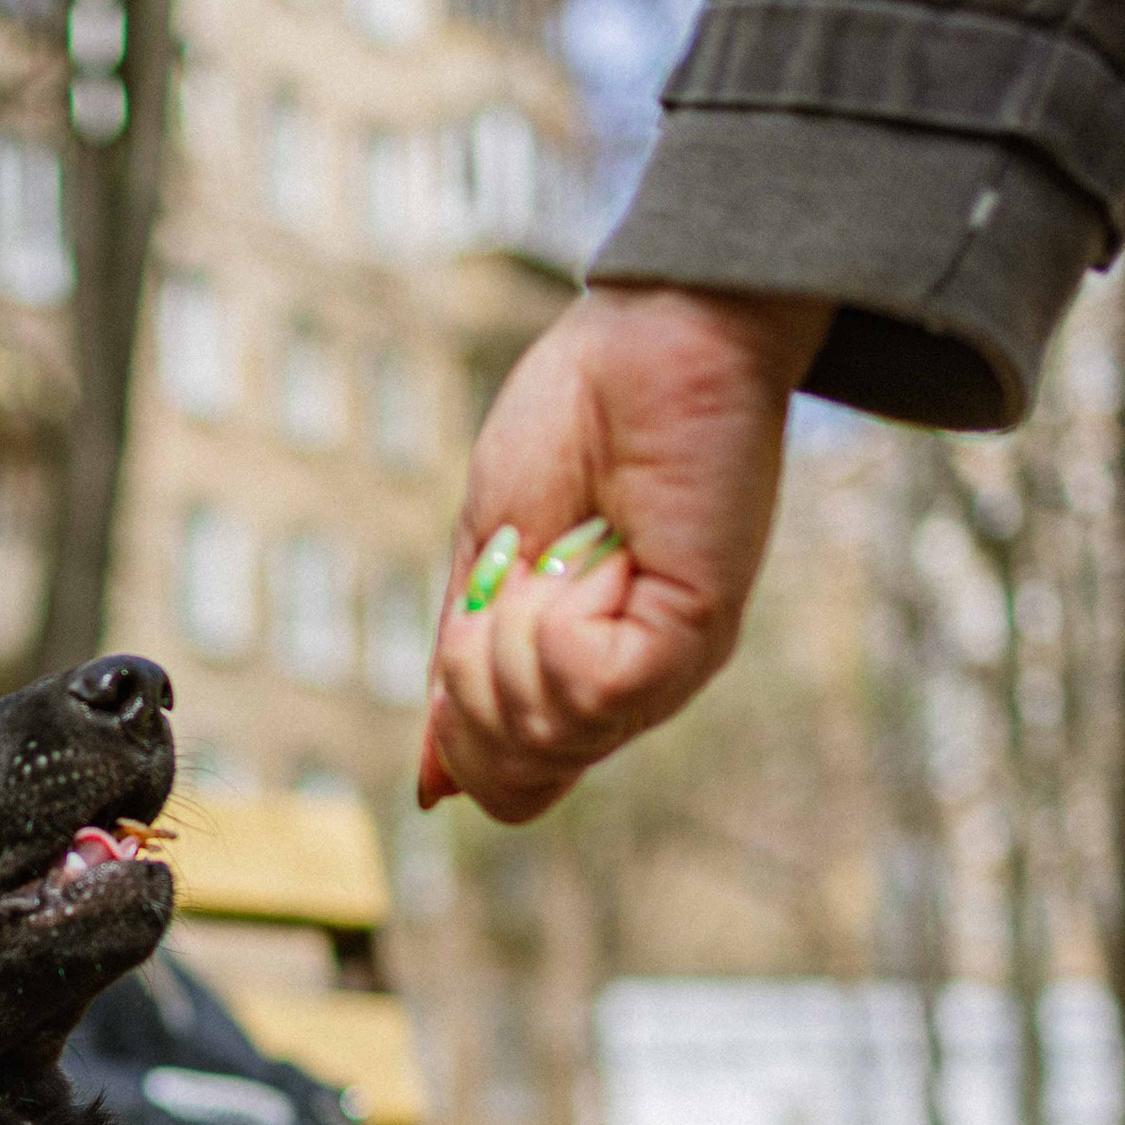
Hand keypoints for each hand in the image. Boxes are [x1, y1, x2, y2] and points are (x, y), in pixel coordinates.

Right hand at [418, 284, 831, 825]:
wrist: (651, 334)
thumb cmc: (577, 422)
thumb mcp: (486, 561)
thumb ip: (459, 670)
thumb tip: (431, 786)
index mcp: (583, 677)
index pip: (513, 790)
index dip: (461, 734)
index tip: (476, 618)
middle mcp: (630, 690)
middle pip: (513, 779)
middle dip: (473, 676)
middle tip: (521, 572)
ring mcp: (666, 669)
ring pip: (542, 734)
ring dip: (514, 632)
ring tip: (569, 550)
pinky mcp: (694, 637)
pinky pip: (585, 686)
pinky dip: (561, 616)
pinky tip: (605, 551)